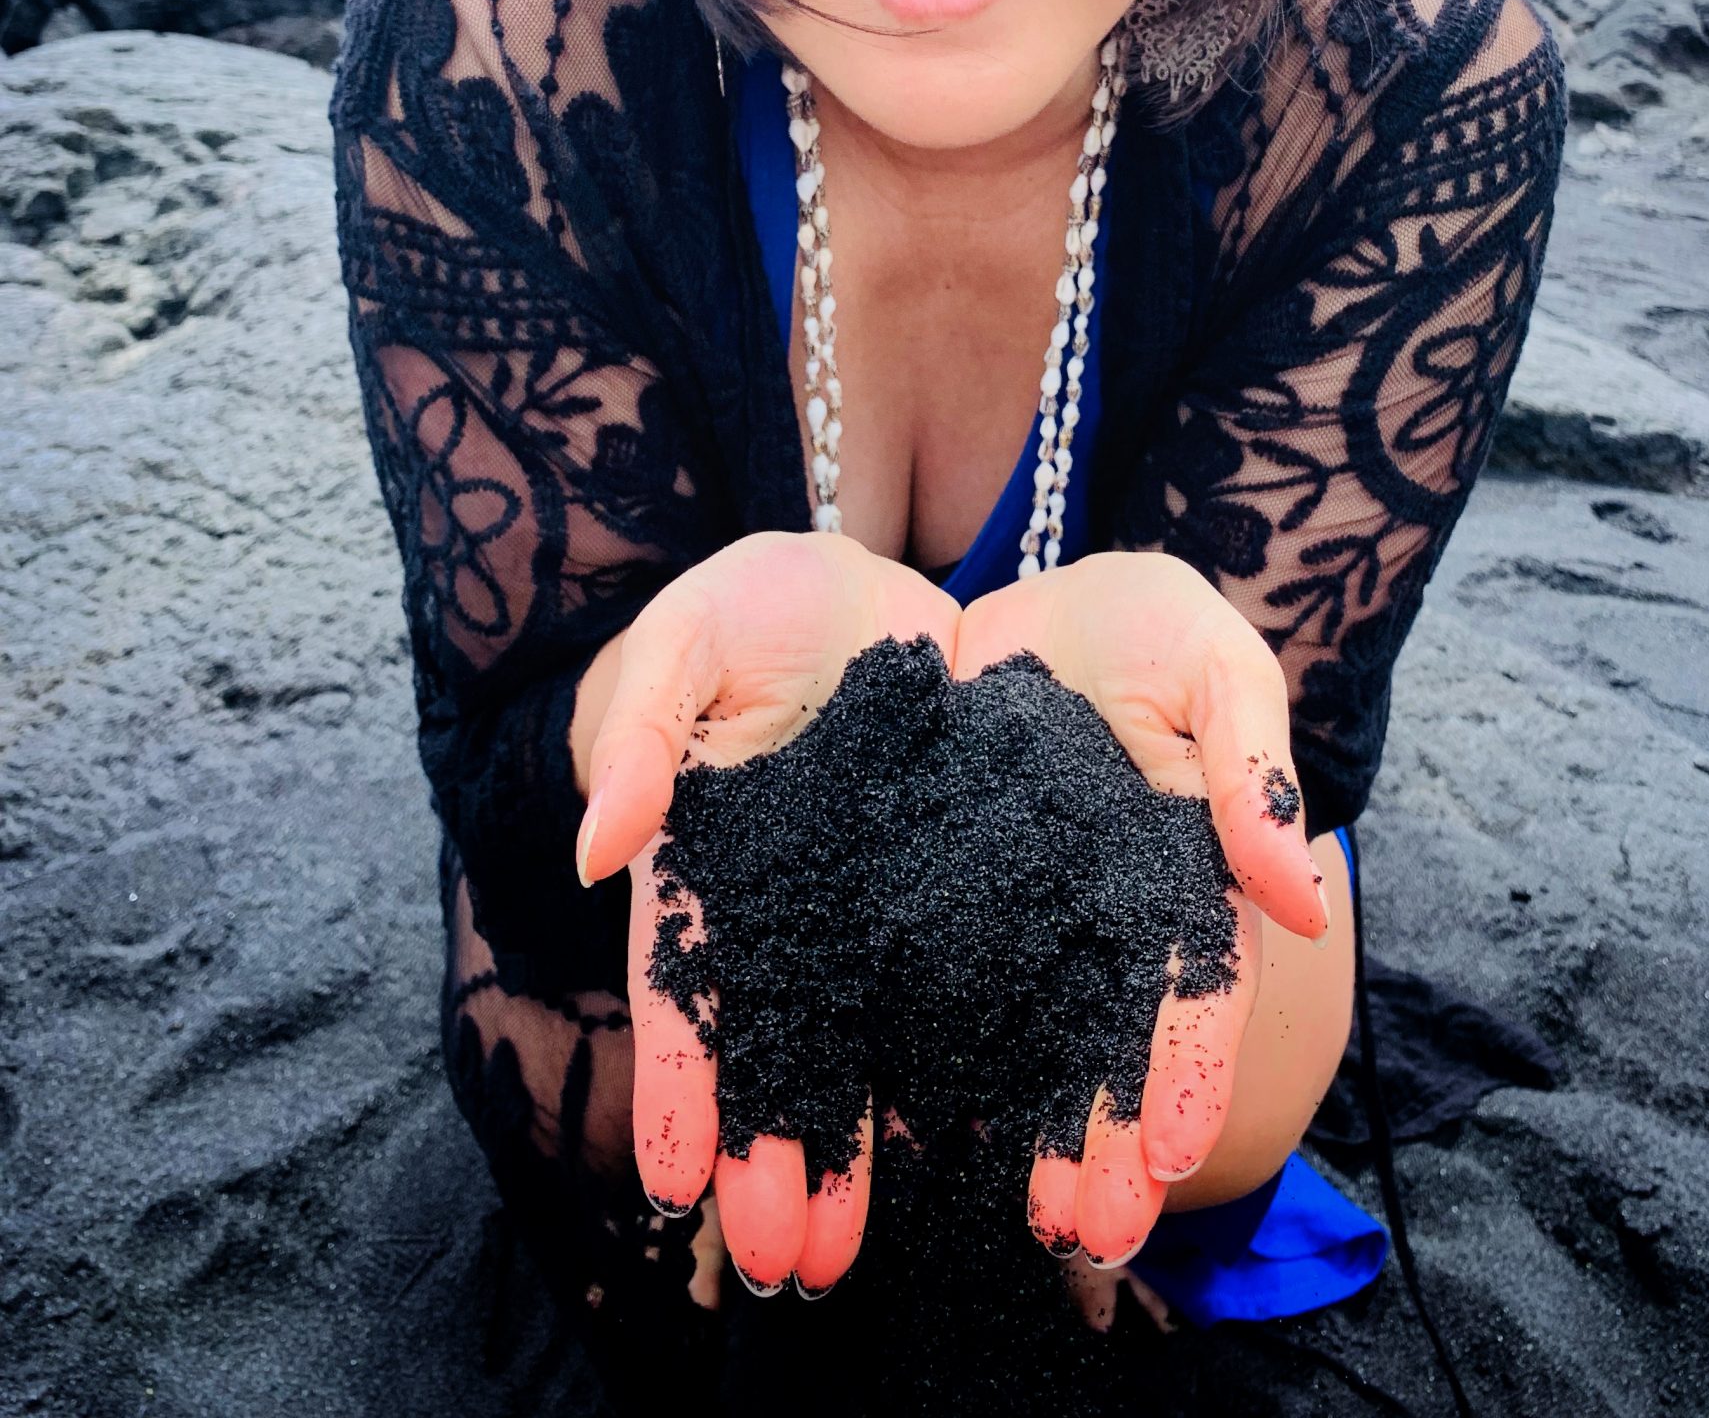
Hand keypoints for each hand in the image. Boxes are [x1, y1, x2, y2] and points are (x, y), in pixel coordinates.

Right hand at [574, 530, 959, 1293]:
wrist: (877, 577)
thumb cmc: (757, 599)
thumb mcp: (687, 637)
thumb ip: (644, 728)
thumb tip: (602, 852)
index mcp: (710, 861)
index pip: (688, 983)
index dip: (681, 1081)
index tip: (678, 1181)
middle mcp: (793, 907)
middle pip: (781, 1041)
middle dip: (781, 1151)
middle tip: (792, 1260)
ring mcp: (877, 906)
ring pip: (869, 1039)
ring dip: (863, 1144)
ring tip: (865, 1251)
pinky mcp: (960, 885)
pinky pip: (966, 983)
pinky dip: (968, 1064)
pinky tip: (978, 1146)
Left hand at [953, 550, 1327, 1268]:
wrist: (1038, 587)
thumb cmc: (1152, 622)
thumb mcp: (1217, 667)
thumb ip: (1252, 768)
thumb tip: (1308, 898)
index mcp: (1179, 876)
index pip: (1192, 988)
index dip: (1183, 1071)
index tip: (1171, 1156)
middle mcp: (1097, 916)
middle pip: (1102, 1041)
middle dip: (1099, 1142)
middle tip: (1083, 1237)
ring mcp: (1013, 909)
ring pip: (1014, 1035)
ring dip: (1012, 1130)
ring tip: (1001, 1224)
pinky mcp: (932, 888)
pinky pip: (917, 980)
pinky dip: (909, 1056)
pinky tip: (893, 1130)